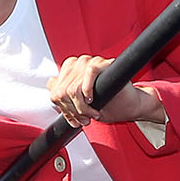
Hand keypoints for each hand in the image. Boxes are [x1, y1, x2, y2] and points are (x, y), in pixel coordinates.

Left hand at [47, 55, 165, 127]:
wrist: (129, 105)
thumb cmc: (107, 102)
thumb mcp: (79, 102)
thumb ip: (64, 93)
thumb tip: (50, 85)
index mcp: (70, 70)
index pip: (55, 91)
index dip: (63, 109)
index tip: (74, 119)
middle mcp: (78, 63)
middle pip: (62, 91)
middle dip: (73, 111)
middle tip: (84, 119)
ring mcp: (90, 61)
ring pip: (73, 87)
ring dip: (81, 107)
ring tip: (92, 114)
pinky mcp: (103, 62)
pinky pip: (89, 73)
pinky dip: (88, 90)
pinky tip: (92, 100)